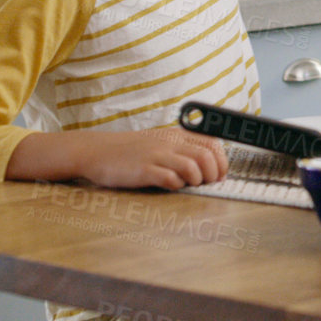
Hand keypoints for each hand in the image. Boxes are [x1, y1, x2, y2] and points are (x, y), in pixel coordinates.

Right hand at [73, 128, 228, 190]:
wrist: (98, 150)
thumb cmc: (132, 150)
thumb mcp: (161, 141)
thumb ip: (183, 149)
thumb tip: (211, 165)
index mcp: (177, 135)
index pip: (213, 143)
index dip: (222, 161)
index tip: (220, 175)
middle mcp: (170, 142)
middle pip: (207, 156)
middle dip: (214, 174)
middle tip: (207, 184)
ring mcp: (157, 155)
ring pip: (192, 167)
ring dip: (197, 180)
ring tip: (189, 185)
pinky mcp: (143, 170)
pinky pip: (170, 179)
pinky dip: (176, 186)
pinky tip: (171, 186)